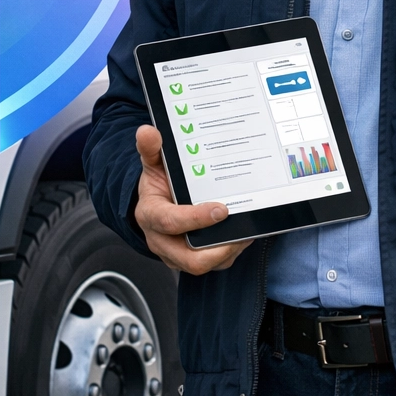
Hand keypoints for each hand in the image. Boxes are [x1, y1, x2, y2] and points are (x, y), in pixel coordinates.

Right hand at [133, 125, 250, 273]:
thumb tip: (148, 131)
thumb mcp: (153, 165)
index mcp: (151, 215)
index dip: (195, 219)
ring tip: (247, 230)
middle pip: (189, 258)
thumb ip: (152, 149)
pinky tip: (244, 233)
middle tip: (240, 229)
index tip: (220, 209)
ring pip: (205, 264)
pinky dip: (231, 251)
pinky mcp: (192, 260)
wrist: (156, 203)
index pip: (170, 222)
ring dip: (229, 249)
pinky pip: (215, 264)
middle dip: (217, 247)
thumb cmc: (159, 184)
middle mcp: (161, 241)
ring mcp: (177, 254)